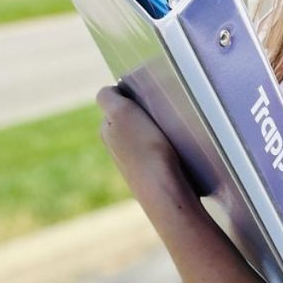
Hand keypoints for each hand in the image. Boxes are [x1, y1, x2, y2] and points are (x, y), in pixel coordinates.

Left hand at [95, 85, 190, 210]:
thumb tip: (110, 91)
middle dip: (142, 110)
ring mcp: (134, 160)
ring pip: (144, 132)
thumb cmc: (145, 150)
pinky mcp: (154, 172)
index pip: (115, 100)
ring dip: (156, 126)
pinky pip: (159, 149)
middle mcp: (116, 146)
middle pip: (130, 115)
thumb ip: (109, 98)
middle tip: (160, 110)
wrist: (165, 192)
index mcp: (107, 130)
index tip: (146, 96)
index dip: (130, 94)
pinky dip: (166, 144)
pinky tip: (176, 148)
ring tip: (170, 128)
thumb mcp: (121, 113)